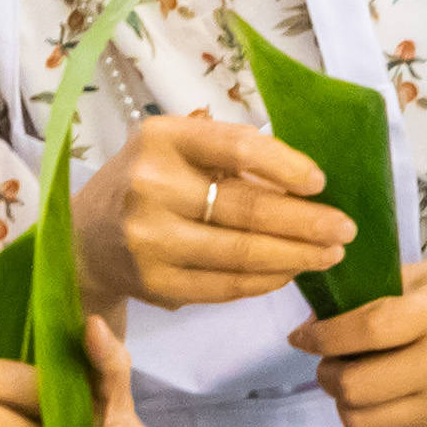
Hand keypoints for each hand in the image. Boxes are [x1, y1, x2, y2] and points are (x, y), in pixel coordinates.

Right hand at [71, 114, 353, 311]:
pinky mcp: (153, 283)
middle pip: (247, 208)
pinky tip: (287, 273)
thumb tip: (306, 185)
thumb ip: (230, 155)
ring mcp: (148, 240)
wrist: (81, 239)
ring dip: (296, 256)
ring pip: (241, 253)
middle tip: (345, 230)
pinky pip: (224, 287)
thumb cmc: (145, 183)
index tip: (320, 183)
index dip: (288, 166)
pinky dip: (264, 281)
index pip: (238, 147)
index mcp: (160, 139)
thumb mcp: (176, 149)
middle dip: (308, 222)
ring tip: (329, 255)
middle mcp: (148, 187)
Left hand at [293, 256, 426, 426]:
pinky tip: (377, 408)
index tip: (304, 337)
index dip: (321, 336)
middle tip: (333, 362)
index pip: (365, 331)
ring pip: (360, 423)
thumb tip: (309, 328)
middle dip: (328, 373)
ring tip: (356, 384)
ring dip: (343, 404)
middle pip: (354, 386)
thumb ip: (368, 297)